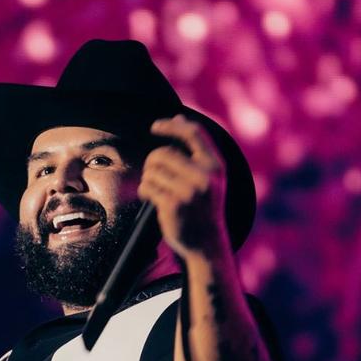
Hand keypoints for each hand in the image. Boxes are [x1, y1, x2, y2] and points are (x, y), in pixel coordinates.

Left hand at [138, 114, 229, 259]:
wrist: (208, 243)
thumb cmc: (204, 206)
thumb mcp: (209, 176)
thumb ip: (195, 149)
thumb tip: (179, 116)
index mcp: (215, 165)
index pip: (192, 133)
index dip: (172, 126)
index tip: (155, 126)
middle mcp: (204, 176)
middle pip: (162, 153)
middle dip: (152, 163)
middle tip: (156, 175)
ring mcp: (189, 191)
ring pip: (151, 171)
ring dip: (149, 179)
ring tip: (158, 190)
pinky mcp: (173, 205)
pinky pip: (147, 187)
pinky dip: (144, 191)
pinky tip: (152, 199)